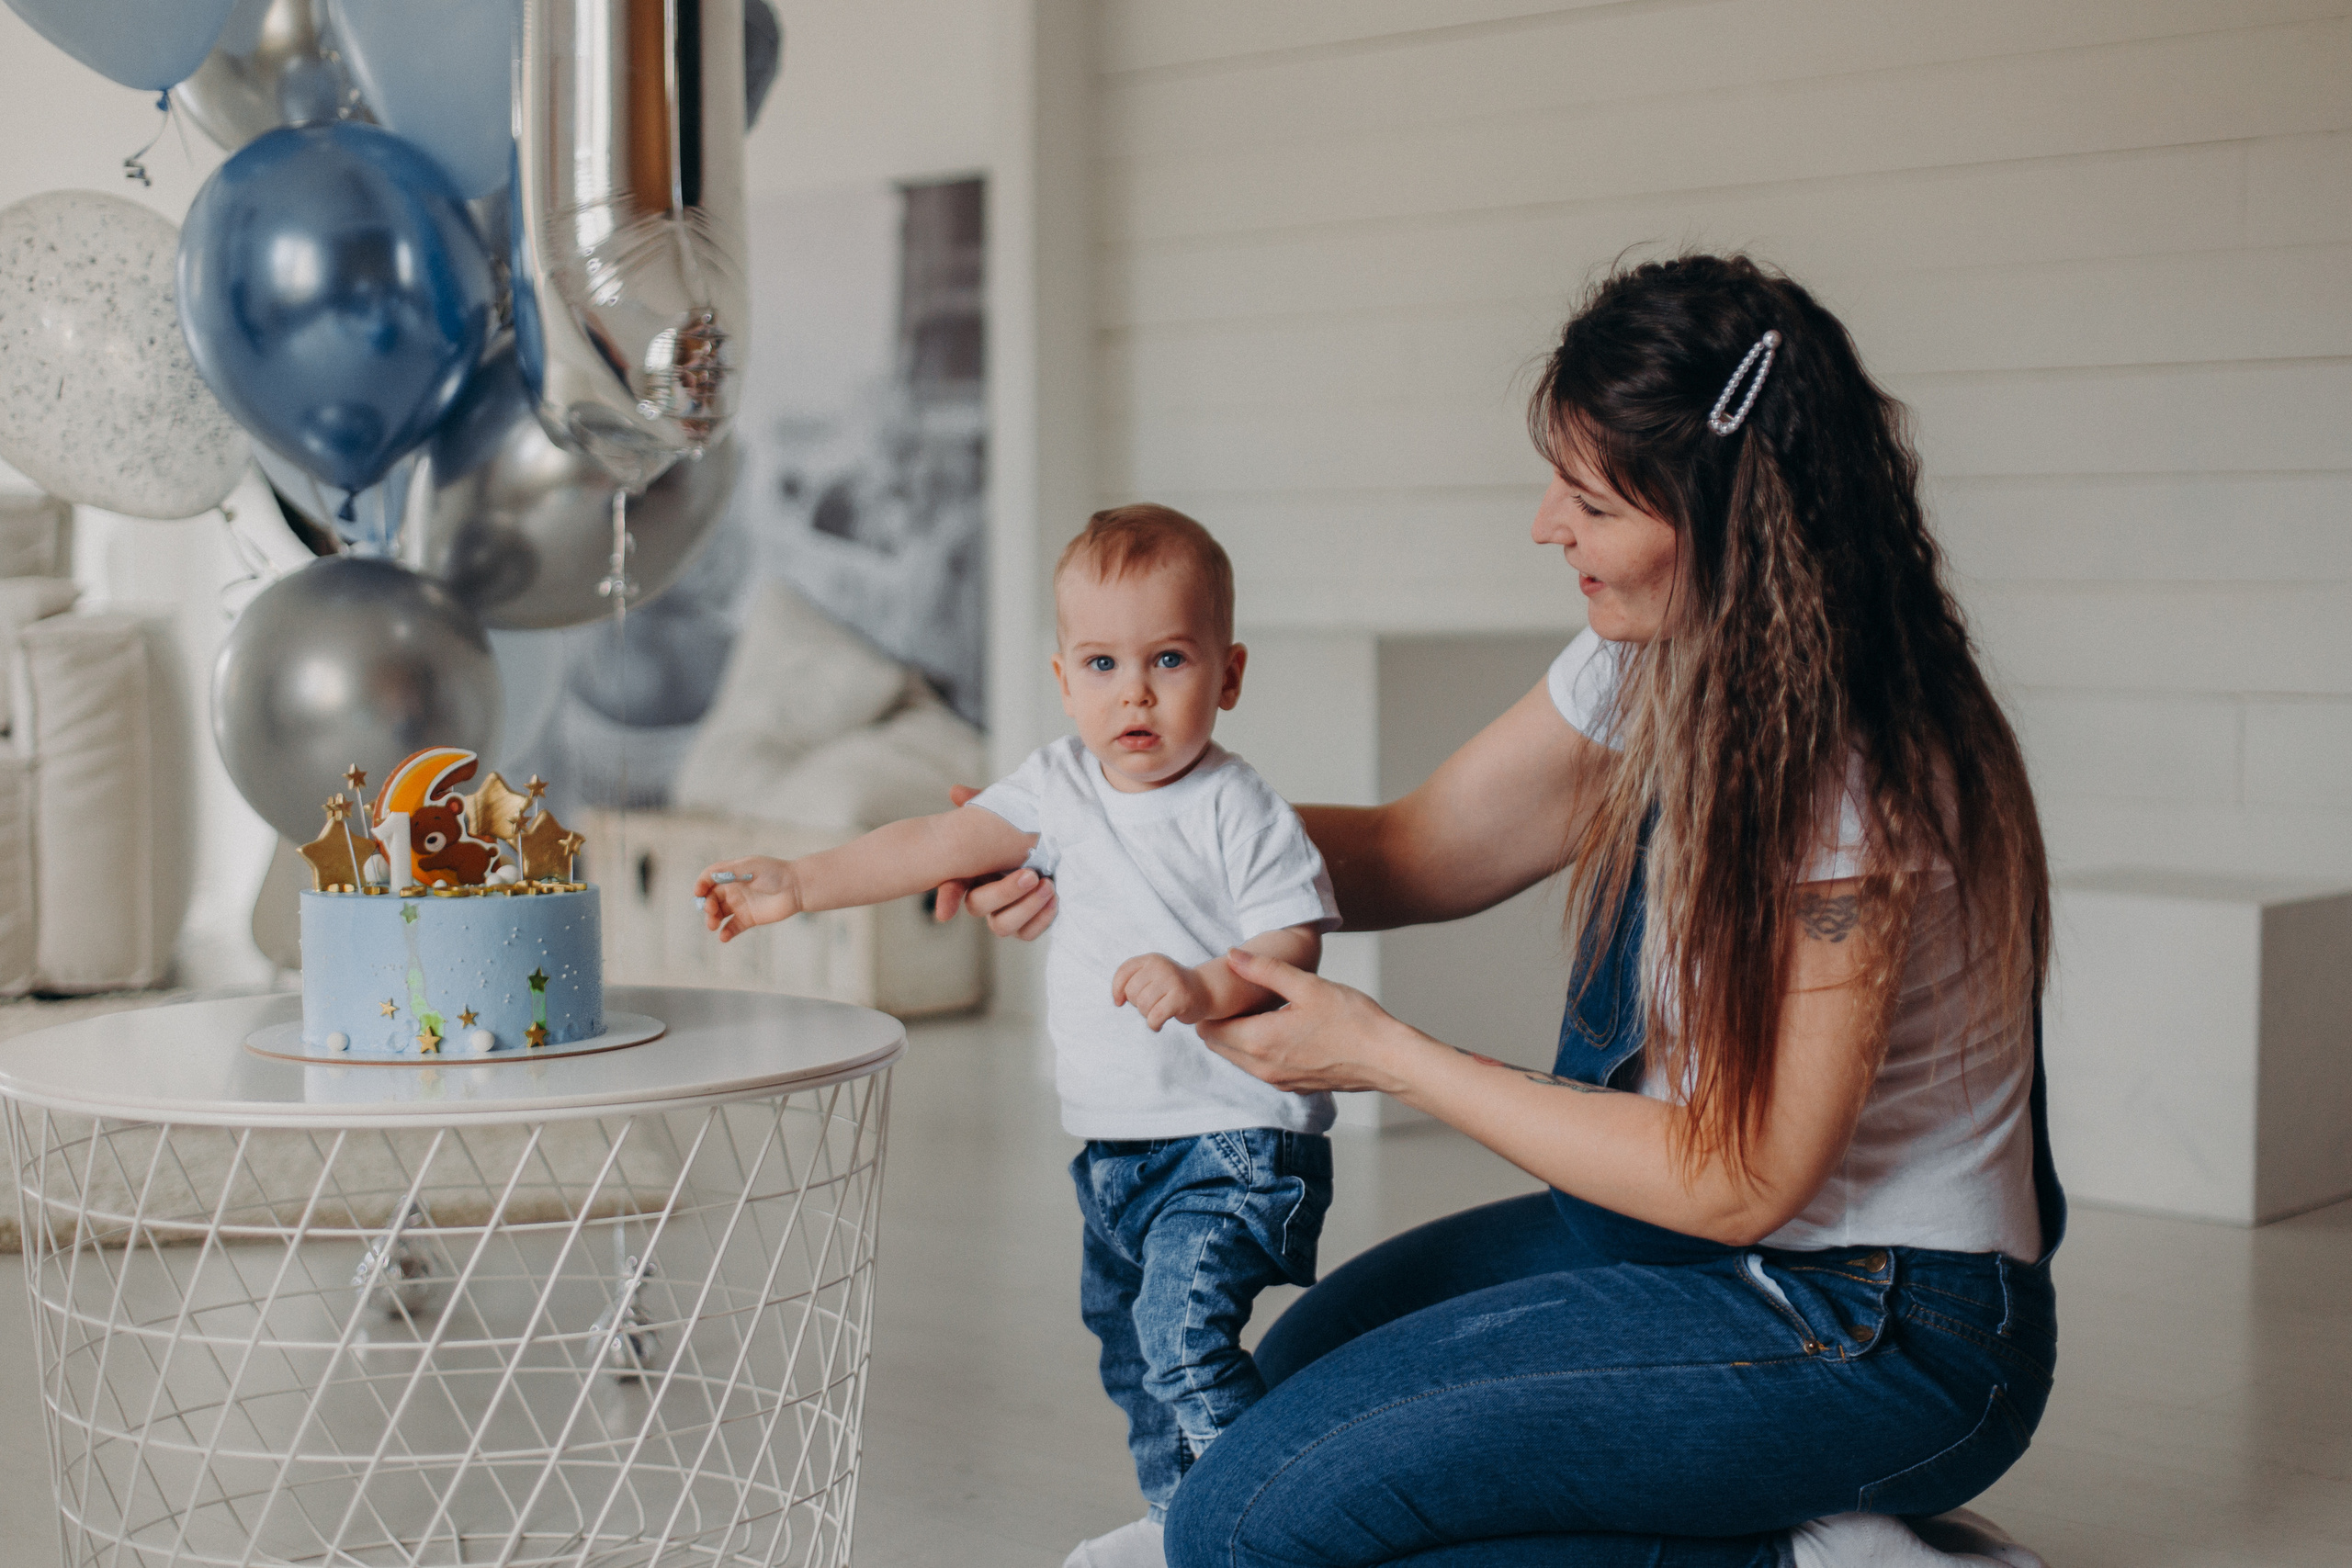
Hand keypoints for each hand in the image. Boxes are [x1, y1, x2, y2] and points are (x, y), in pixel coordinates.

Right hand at [695, 856, 801, 941]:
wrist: (797, 888)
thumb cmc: (775, 873)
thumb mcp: (751, 867)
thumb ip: (729, 871)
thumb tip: (709, 877)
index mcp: (732, 874)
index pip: (709, 878)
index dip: (701, 885)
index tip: (698, 893)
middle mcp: (733, 889)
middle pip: (711, 898)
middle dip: (707, 905)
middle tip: (711, 910)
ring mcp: (740, 905)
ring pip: (718, 914)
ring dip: (712, 920)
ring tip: (713, 926)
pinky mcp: (749, 919)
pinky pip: (732, 928)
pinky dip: (726, 933)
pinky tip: (724, 937)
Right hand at [933, 785, 1057, 938]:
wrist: (1059, 843)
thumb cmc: (1025, 827)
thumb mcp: (1006, 811)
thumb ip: (982, 802)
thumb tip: (957, 791)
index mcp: (972, 870)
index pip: (950, 885)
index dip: (946, 899)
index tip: (944, 914)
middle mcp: (985, 894)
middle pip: (979, 906)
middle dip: (1004, 893)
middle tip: (1030, 875)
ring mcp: (1006, 912)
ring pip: (1002, 926)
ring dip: (1025, 908)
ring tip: (1047, 885)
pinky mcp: (1028, 923)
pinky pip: (1027, 934)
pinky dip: (1040, 920)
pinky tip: (1055, 900)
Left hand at [1112, 953, 1215, 1032]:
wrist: (1206, 991)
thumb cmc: (1172, 987)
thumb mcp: (1152, 976)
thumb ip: (1133, 981)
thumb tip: (1117, 1000)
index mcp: (1152, 960)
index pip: (1123, 972)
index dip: (1117, 990)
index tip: (1120, 1002)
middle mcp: (1161, 967)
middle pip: (1131, 992)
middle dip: (1136, 1004)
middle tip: (1151, 1005)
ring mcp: (1172, 981)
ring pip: (1142, 1005)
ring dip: (1146, 1015)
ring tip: (1157, 1013)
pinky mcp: (1180, 998)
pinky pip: (1155, 1016)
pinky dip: (1153, 1025)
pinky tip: (1158, 1025)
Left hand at [1196, 948, 1417, 1094]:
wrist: (1387, 1060)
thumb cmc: (1353, 1022)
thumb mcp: (1307, 986)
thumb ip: (1265, 970)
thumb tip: (1232, 955)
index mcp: (1260, 1040)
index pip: (1209, 1028)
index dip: (1209, 1008)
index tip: (1221, 989)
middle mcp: (1262, 1067)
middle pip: (1218, 1045)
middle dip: (1219, 1021)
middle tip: (1235, 995)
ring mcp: (1278, 1081)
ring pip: (1238, 1058)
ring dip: (1238, 1035)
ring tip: (1257, 1008)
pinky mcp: (1293, 1086)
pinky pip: (1260, 1067)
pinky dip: (1257, 1049)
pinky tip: (1278, 1027)